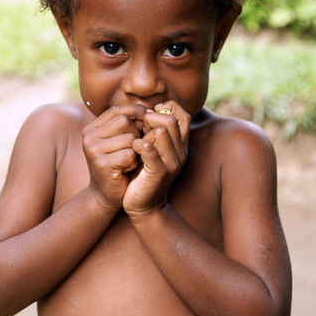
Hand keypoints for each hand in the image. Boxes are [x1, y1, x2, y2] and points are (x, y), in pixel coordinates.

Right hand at [82, 105, 146, 211]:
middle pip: (124, 121)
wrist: (106, 195)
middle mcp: (89, 137)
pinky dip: (134, 162)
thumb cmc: (118, 165)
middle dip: (137, 133)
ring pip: (130, 138)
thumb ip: (127, 124)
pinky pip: (130, 154)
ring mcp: (93, 150)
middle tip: (136, 147)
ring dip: (136, 150)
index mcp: (91, 128)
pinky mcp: (101, 164)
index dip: (135, 111)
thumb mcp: (119, 141)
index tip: (149, 117)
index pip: (116, 110)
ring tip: (130, 160)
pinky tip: (127, 169)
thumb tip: (149, 108)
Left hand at [123, 101, 189, 217]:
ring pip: (162, 132)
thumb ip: (154, 132)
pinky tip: (133, 147)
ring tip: (135, 138)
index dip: (166, 109)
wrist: (144, 206)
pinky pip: (149, 149)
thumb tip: (146, 109)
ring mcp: (172, 163)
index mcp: (181, 145)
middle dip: (152, 118)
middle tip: (139, 126)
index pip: (183, 115)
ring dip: (144, 131)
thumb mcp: (152, 150)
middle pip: (172, 120)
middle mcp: (181, 152)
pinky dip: (138, 144)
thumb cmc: (143, 174)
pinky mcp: (159, 172)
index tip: (150, 113)